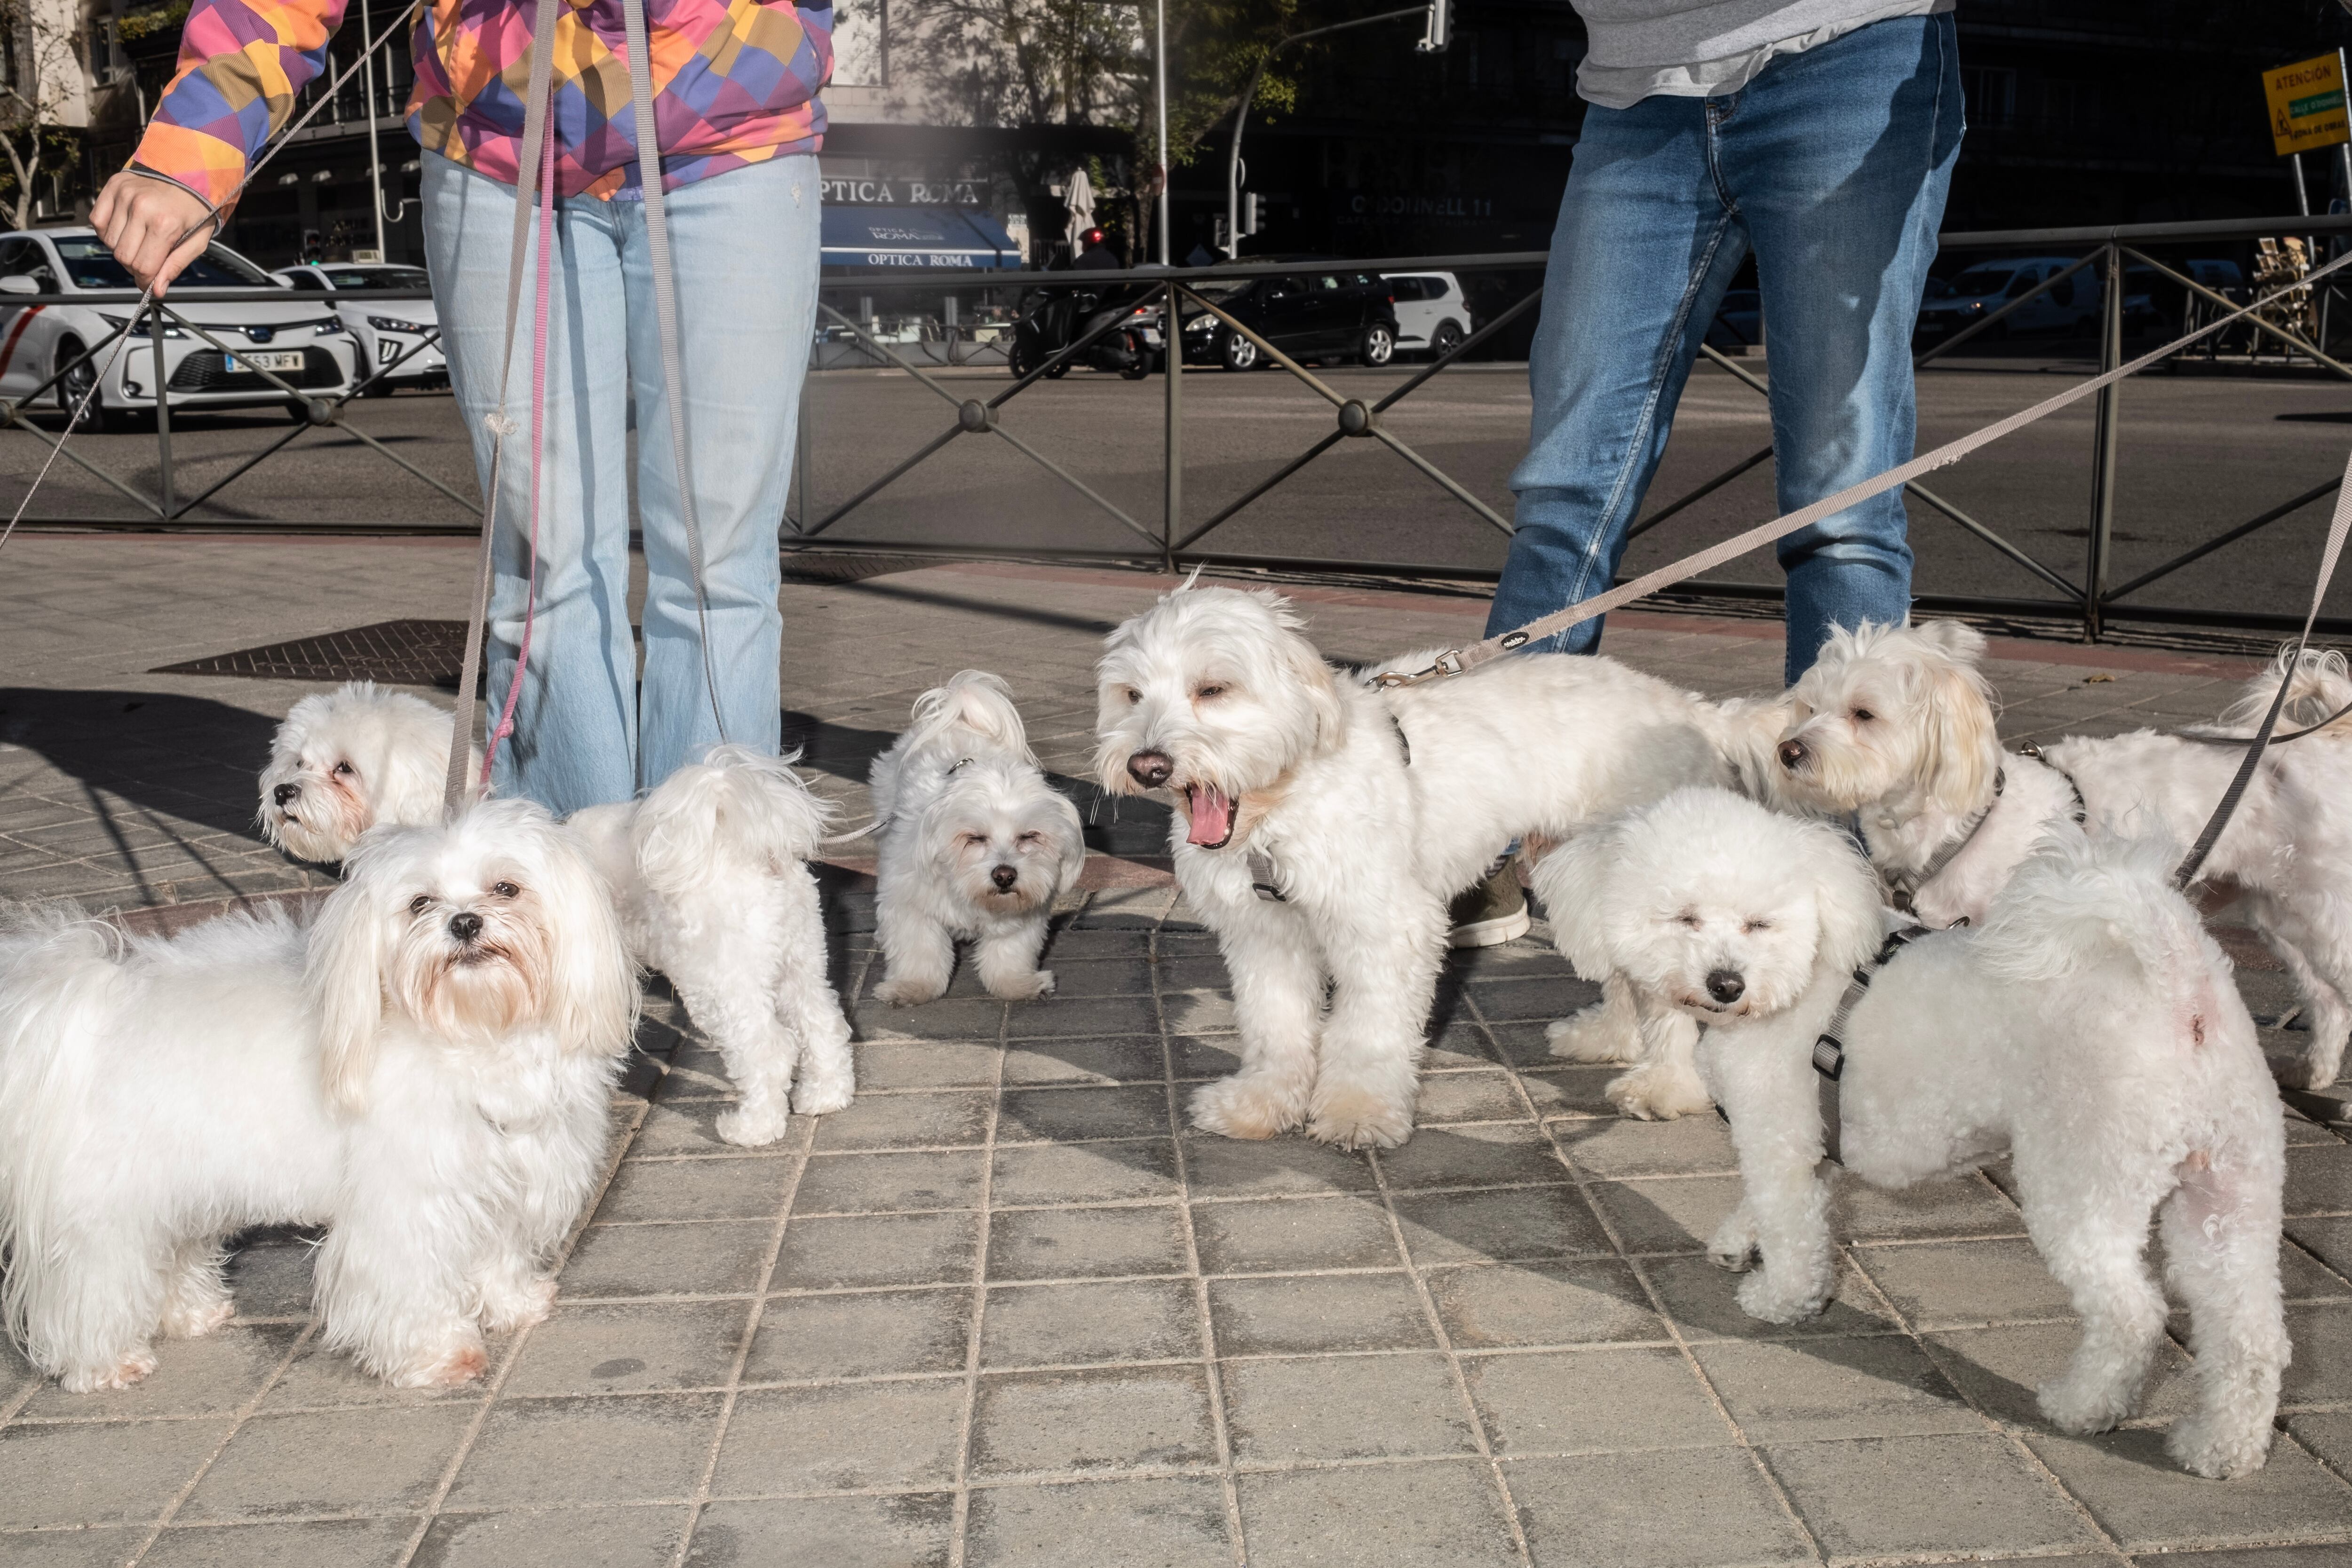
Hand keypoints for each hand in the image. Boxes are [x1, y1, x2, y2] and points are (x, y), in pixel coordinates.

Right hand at [89, 173, 216, 296]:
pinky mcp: (113, 187)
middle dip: (134, 265)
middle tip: (148, 258)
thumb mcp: (197, 241)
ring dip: (122, 247)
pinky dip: (108, 231)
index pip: (142, 266)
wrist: (188, 171)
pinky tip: (125, 227)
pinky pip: (97, 221)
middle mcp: (141, 208)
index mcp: (165, 224)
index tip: (149, 282)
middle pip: (123, 256)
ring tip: (141, 238)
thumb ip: (175, 266)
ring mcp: (124, 196)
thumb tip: (157, 290)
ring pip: (109, 241)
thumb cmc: (195, 208)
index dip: (145, 280)